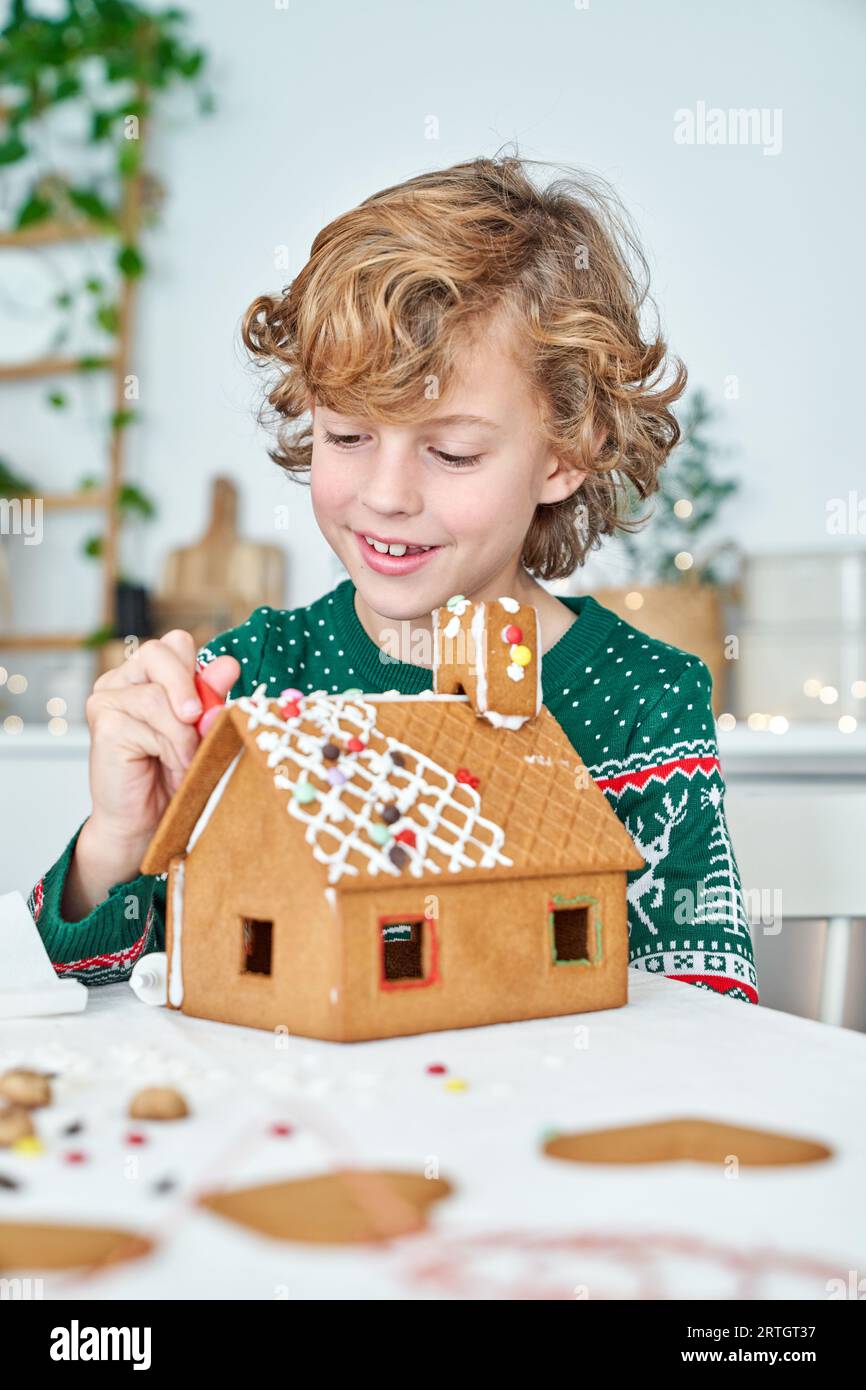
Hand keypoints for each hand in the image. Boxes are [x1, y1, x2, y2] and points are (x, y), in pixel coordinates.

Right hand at [63, 632, 239, 918]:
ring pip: (158, 694)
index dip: (198, 668)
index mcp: (148, 675)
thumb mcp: (202, 732)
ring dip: (184, 733)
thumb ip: (211, 698)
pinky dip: (171, 747)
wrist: (145, 824)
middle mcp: (122, 680)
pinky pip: (149, 723)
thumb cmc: (173, 777)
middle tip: (199, 717)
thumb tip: (229, 664)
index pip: (175, 643)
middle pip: (161, 650)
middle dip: (188, 684)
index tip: (212, 703)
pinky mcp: (103, 724)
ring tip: (187, 760)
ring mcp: (107, 699)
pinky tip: (170, 767)